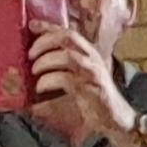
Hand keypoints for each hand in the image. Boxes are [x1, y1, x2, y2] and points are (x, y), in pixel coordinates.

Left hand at [28, 24, 134, 140]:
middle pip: (67, 38)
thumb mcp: (81, 77)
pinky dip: (47, 81)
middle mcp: (93, 60)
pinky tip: (40, 89)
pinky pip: (64, 78)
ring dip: (45, 62)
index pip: (69, 32)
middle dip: (44, 42)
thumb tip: (32, 63)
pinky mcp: (90, 89)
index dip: (48, 26)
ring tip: (35, 72)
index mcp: (90, 54)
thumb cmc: (95, 100)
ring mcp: (93, 74)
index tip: (31, 25)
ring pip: (66, 56)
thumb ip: (64, 66)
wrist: (116, 120)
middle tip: (30, 54)